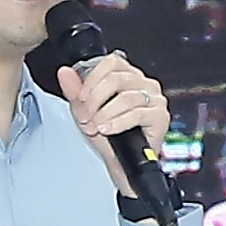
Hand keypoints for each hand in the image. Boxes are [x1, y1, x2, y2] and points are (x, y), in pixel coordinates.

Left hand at [60, 50, 167, 197]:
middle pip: (117, 78)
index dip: (93, 78)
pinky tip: (107, 129)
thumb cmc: (107, 135)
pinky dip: (117, 122)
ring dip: (104, 114)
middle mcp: (145, 83)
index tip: (81, 97)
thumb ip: (74, 91)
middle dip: (95, 99)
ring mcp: (155, 99)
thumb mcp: (85, 111)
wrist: (120, 163)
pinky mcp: (160, 116)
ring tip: (95, 126)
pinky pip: (137, 114)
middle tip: (85, 116)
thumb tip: (64, 72)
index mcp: (128, 76)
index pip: (112, 62)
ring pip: (126, 97)